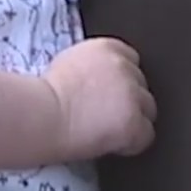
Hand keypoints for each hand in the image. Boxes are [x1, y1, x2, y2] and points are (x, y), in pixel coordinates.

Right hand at [42, 37, 156, 159]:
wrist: (43, 115)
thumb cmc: (45, 94)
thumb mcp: (70, 62)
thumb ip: (94, 64)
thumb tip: (101, 79)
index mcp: (109, 48)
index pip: (131, 61)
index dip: (119, 81)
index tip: (107, 93)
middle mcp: (125, 67)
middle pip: (140, 85)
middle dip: (127, 99)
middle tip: (104, 114)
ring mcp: (133, 94)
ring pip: (148, 109)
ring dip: (132, 119)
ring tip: (106, 130)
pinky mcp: (135, 122)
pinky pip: (146, 135)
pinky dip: (131, 143)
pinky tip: (110, 143)